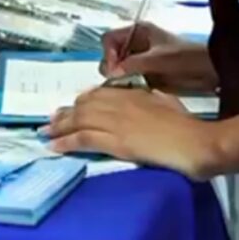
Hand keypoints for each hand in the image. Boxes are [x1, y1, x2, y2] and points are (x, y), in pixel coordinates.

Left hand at [44, 87, 222, 179]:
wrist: (194, 142)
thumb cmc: (186, 124)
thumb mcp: (165, 101)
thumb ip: (150, 98)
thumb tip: (144, 98)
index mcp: (131, 93)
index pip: (98, 94)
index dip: (81, 102)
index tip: (71, 107)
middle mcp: (119, 104)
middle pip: (84, 106)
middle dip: (65, 114)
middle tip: (50, 120)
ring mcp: (116, 122)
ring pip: (79, 121)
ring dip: (58, 127)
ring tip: (44, 132)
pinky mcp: (115, 141)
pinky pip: (84, 139)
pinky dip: (65, 142)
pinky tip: (53, 146)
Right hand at [102, 22, 218, 93]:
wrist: (209, 71)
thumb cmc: (186, 57)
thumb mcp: (158, 58)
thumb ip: (133, 64)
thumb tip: (111, 73)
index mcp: (138, 32)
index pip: (110, 39)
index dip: (108, 53)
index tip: (114, 68)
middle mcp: (136, 44)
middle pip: (111, 54)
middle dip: (112, 66)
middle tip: (118, 79)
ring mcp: (140, 59)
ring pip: (118, 68)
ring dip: (119, 77)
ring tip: (125, 86)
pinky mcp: (145, 74)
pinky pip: (128, 79)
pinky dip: (127, 84)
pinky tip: (132, 90)